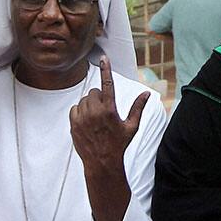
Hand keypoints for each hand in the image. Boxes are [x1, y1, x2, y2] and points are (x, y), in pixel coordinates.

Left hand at [69, 56, 148, 170]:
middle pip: (94, 92)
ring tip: (97, 118)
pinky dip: (80, 111)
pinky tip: (87, 121)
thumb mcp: (132, 126)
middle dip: (99, 97)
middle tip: (105, 110)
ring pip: (84, 100)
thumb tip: (147, 94)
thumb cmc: (119, 144)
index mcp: (110, 110)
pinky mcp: (73, 123)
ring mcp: (82, 117)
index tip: (104, 58)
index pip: (108, 84)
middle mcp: (95, 112)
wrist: (102, 162)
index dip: (106, 69)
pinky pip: (75, 108)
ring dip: (90, 104)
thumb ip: (138, 107)